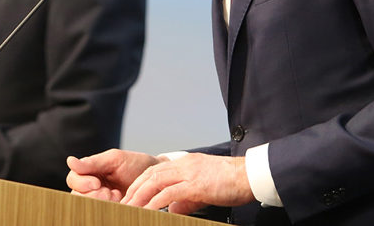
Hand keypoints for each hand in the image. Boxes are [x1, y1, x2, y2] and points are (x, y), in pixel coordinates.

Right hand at [66, 149, 160, 201]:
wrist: (156, 176)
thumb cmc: (135, 164)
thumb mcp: (114, 159)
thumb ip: (92, 162)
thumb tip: (70, 161)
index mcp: (89, 172)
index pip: (73, 179)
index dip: (82, 183)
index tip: (97, 183)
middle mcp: (91, 186)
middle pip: (76, 195)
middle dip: (91, 195)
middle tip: (108, 193)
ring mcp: (100, 199)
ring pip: (87, 206)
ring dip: (100, 203)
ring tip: (116, 196)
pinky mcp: (110, 208)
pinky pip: (100, 212)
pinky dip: (109, 209)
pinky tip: (120, 202)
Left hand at [120, 153, 254, 213]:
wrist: (250, 176)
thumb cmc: (231, 183)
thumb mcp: (204, 189)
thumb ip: (186, 199)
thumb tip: (172, 209)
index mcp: (185, 163)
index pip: (155, 170)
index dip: (140, 183)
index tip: (130, 196)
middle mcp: (183, 165)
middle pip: (150, 175)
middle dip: (134, 190)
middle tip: (123, 204)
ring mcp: (188, 173)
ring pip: (155, 182)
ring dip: (140, 197)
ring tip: (129, 209)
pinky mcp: (195, 184)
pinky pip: (169, 194)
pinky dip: (155, 202)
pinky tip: (147, 211)